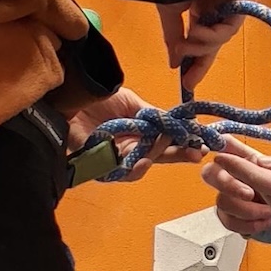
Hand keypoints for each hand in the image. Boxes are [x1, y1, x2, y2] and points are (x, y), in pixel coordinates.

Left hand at [64, 87, 205, 181]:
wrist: (68, 98)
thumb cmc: (96, 97)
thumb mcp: (130, 101)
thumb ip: (152, 115)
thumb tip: (175, 124)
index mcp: (139, 130)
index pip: (164, 140)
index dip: (183, 143)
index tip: (202, 144)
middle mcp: (130, 145)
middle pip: (158, 156)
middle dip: (179, 155)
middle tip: (197, 153)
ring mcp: (116, 156)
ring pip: (143, 165)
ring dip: (157, 158)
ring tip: (166, 150)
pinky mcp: (100, 164)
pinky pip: (121, 173)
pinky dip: (134, 168)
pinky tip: (144, 161)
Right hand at [158, 0, 252, 92]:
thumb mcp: (170, 13)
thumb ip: (174, 38)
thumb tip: (173, 64)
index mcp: (201, 6)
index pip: (202, 37)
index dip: (195, 60)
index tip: (187, 82)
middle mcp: (217, 6)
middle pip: (214, 42)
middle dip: (200, 61)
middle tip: (189, 81)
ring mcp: (231, 5)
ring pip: (220, 38)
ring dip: (201, 45)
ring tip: (185, 42)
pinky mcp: (242, 2)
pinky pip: (229, 29)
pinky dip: (212, 34)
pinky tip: (198, 27)